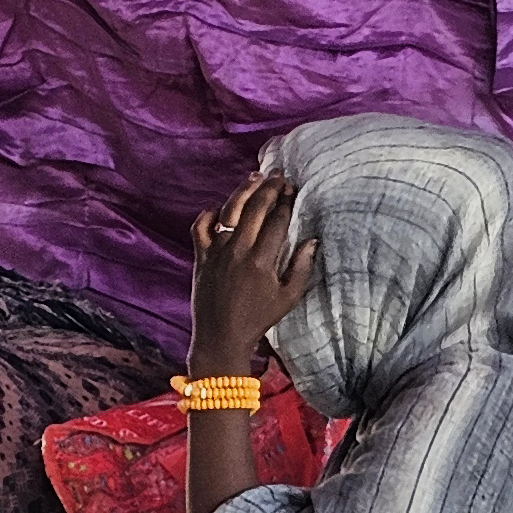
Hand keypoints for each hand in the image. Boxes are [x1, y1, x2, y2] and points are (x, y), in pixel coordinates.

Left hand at [188, 171, 317, 376]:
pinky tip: (218, 208)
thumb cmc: (258, 320)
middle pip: (255, 208)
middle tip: (279, 175)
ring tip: (255, 176)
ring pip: (229, 210)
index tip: (293, 189)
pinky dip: (208, 214)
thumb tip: (313, 241)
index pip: (277, 220)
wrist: (221, 337)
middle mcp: (239, 251)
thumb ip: (302, 268)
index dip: (287, 201)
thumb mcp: (288, 298)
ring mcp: (217, 252)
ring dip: (243, 190)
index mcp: (262, 261)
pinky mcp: (201, 257)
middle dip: (270, 187)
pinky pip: (200, 228)